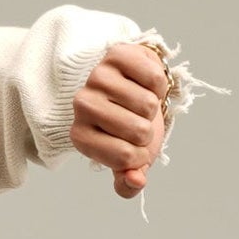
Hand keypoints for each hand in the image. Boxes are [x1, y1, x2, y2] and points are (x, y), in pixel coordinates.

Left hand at [72, 39, 168, 198]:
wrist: (134, 90)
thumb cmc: (130, 129)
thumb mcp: (130, 162)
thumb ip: (129, 183)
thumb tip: (136, 180)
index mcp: (80, 137)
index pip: (124, 157)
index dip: (140, 155)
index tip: (133, 145)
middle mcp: (81, 105)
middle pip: (138, 130)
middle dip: (148, 130)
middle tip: (138, 121)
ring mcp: (96, 77)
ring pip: (148, 103)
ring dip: (154, 106)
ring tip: (140, 102)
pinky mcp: (116, 54)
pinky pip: (154, 77)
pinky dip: (159, 84)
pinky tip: (144, 84)